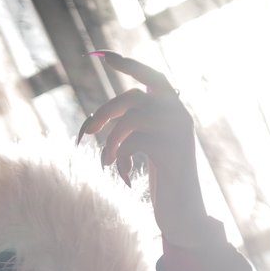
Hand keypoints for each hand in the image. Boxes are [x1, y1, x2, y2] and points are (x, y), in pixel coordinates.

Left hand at [78, 52, 212, 248]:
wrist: (184, 215)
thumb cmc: (164, 182)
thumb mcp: (148, 150)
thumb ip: (134, 129)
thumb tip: (97, 120)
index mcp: (174, 110)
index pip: (151, 77)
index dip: (127, 65)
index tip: (101, 55)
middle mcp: (179, 114)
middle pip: (131, 98)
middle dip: (103, 114)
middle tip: (85, 134)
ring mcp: (178, 131)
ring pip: (130, 119)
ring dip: (111, 142)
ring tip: (106, 163)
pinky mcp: (172, 150)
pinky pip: (133, 143)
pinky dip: (121, 160)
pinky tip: (127, 177)